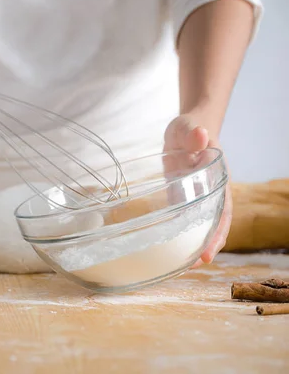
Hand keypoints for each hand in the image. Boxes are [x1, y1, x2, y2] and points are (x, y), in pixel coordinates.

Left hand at [164, 113, 232, 266]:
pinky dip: (180, 234)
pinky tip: (170, 249)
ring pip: (200, 226)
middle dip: (208, 245)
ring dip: (194, 244)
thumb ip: (193, 132)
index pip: (222, 209)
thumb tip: (200, 136)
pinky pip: (185, 220)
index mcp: (217, 178)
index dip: (217, 231)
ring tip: (182, 265)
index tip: (209, 251)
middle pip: (214, 224)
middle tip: (195, 265)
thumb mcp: (188, 128)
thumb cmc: (189, 128)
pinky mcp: (184, 198)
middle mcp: (211, 192)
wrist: (187, 129)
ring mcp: (198, 197)